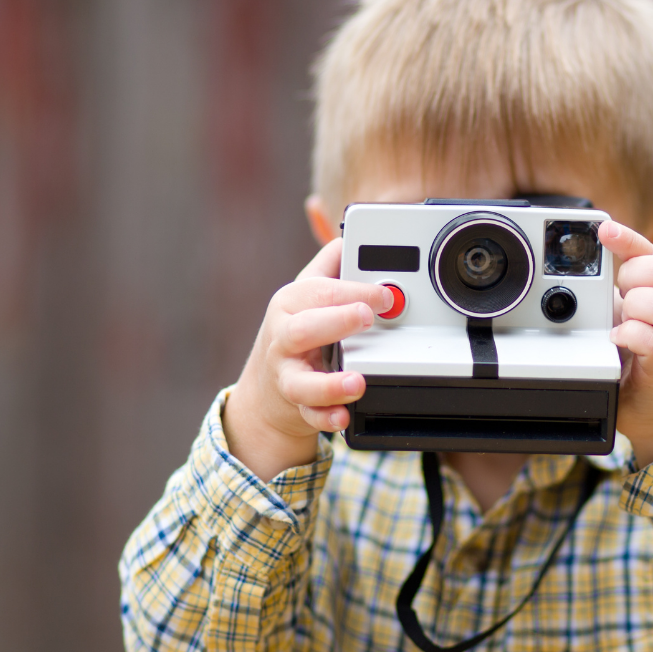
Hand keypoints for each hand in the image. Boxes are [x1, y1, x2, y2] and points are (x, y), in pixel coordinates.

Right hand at [223, 237, 394, 480]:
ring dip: (330, 382)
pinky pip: (309, 415)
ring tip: (357, 381)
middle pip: (302, 329)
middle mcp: (285, 339)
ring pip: (300, 381)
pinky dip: (325, 417)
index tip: (385, 294)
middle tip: (367, 318)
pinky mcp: (296, 406)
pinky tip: (343, 417)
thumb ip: (332, 264)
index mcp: (292, 304)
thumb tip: (353, 233)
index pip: (320, 291)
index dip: (354, 290)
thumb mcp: (309, 293)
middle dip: (336, 322)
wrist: (267, 388)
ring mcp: (288, 375)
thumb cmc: (297, 331)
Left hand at [598, 220, 652, 467]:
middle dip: (636, 275)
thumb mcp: (630, 317)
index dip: (630, 238)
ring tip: (621, 322)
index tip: (603, 228)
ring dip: (637, 308)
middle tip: (619, 294)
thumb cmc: (644, 361)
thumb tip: (590, 261)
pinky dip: (632, 337)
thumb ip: (619, 291)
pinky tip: (617, 341)